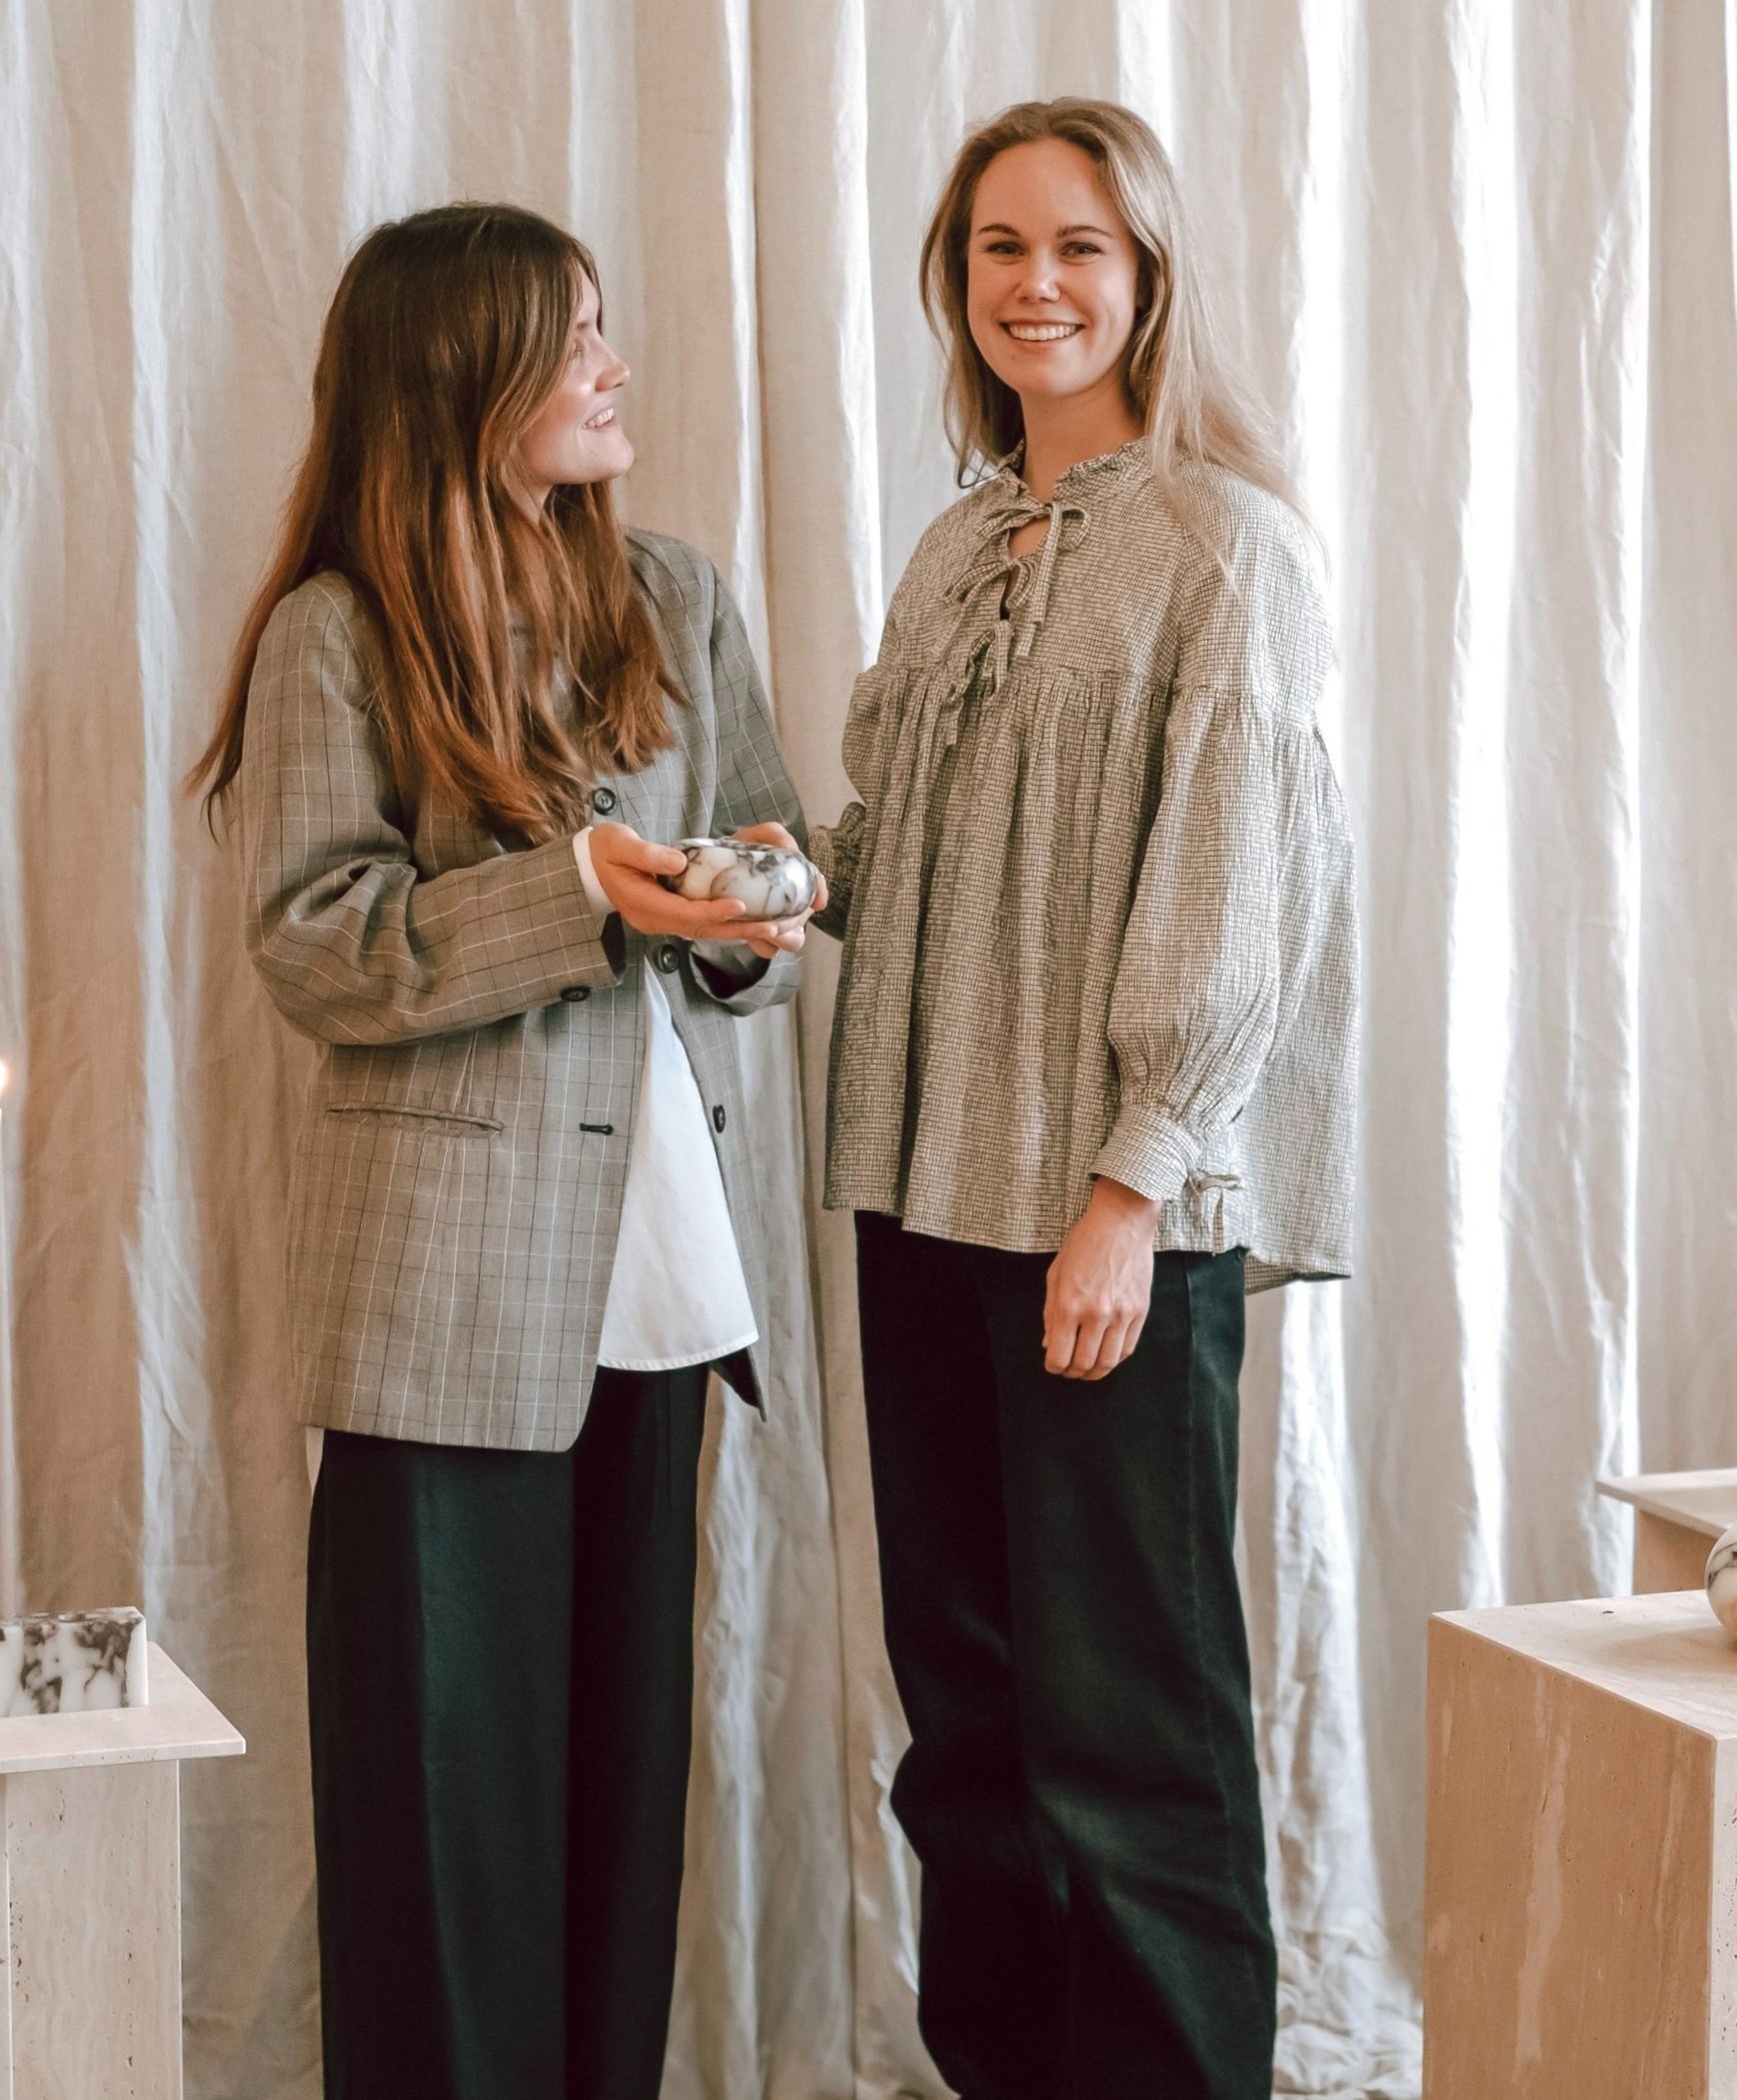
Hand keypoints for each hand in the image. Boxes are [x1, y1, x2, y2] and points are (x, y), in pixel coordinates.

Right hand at [587, 823, 754, 941]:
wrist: (587, 869)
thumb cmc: (603, 851)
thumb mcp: (618, 844)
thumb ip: (647, 854)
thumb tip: (678, 862)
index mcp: (641, 903)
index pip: (683, 913)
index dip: (712, 911)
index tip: (740, 906)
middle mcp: (653, 920)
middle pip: (700, 930)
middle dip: (736, 929)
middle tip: (771, 928)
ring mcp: (660, 922)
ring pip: (703, 932)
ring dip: (736, 931)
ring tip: (770, 930)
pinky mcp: (667, 918)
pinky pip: (700, 926)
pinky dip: (724, 925)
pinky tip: (748, 922)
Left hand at [726, 822, 827, 960]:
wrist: (710, 871)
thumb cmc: (740, 852)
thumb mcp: (758, 835)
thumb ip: (775, 834)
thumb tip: (790, 848)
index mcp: (794, 878)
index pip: (816, 886)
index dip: (819, 893)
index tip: (817, 903)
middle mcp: (790, 903)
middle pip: (803, 919)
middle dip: (793, 922)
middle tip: (774, 922)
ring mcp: (777, 923)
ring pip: (793, 940)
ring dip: (782, 937)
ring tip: (764, 931)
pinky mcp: (760, 938)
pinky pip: (769, 949)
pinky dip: (763, 945)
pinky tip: (752, 937)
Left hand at [1042, 1178, 1158, 1380]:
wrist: (1122, 1223)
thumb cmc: (1084, 1243)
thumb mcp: (1056, 1274)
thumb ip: (1051, 1312)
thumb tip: (1049, 1343)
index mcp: (1070, 1304)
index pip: (1060, 1356)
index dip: (1053, 1367)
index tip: (1052, 1365)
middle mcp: (1097, 1314)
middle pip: (1084, 1364)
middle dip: (1072, 1373)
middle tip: (1068, 1370)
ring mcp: (1122, 1314)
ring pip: (1108, 1362)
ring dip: (1094, 1372)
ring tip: (1086, 1369)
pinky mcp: (1140, 1311)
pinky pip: (1128, 1348)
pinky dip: (1115, 1358)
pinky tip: (1106, 1354)